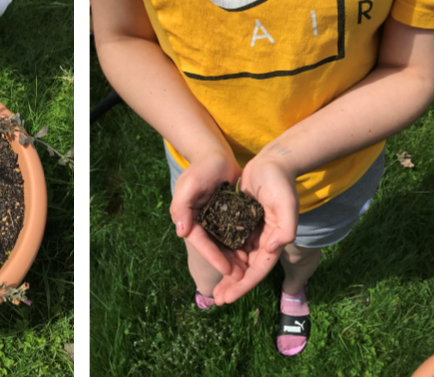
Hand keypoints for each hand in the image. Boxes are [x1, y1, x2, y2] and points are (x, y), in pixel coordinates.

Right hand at [170, 152, 247, 280]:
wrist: (217, 156)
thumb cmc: (202, 168)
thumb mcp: (189, 184)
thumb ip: (181, 206)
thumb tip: (181, 232)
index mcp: (188, 218)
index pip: (201, 242)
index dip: (214, 257)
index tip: (227, 271)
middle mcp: (199, 222)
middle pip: (212, 248)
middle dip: (225, 263)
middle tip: (241, 277)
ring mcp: (213, 220)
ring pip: (224, 244)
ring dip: (233, 257)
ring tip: (247, 270)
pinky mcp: (226, 216)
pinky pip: (232, 234)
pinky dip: (240, 244)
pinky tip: (252, 253)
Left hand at [212, 155, 298, 304]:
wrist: (274, 162)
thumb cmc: (280, 182)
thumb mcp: (286, 202)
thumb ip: (286, 226)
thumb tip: (276, 247)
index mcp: (274, 239)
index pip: (259, 269)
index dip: (243, 286)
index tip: (227, 299)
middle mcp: (265, 239)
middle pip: (249, 270)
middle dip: (234, 286)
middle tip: (217, 300)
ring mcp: (254, 231)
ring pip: (241, 259)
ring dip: (229, 275)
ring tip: (215, 289)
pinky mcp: (245, 221)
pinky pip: (234, 243)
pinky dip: (226, 255)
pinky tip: (215, 263)